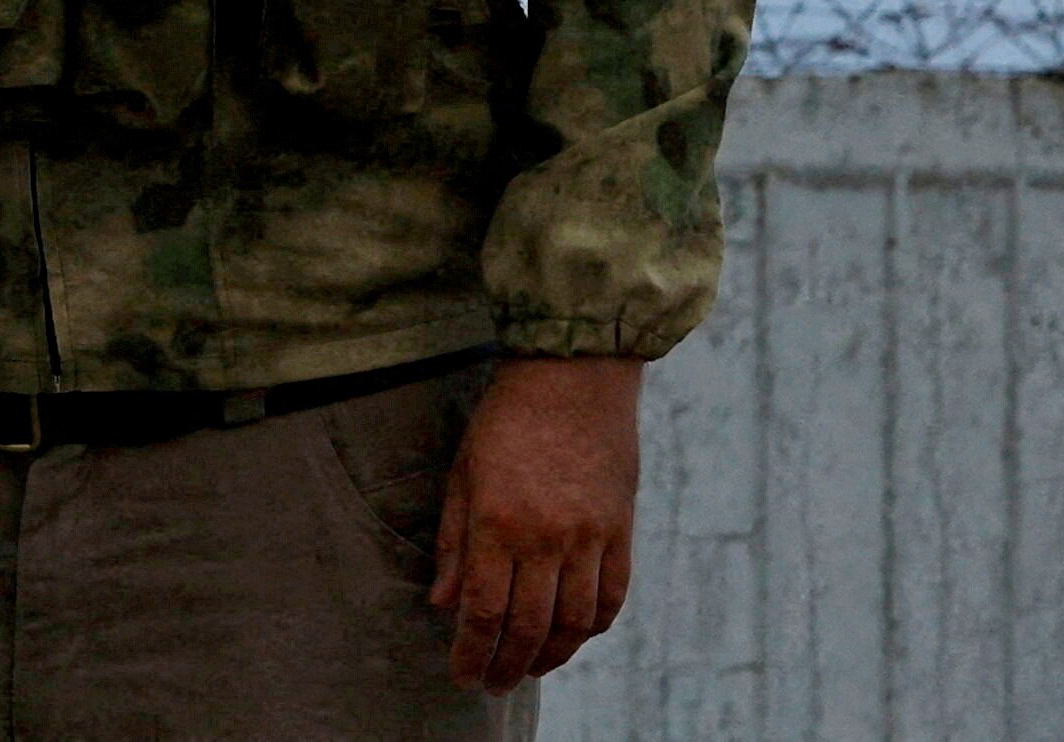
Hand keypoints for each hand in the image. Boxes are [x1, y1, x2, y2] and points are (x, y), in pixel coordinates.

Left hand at [430, 355, 642, 689]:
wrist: (573, 379)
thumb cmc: (505, 422)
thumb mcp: (462, 474)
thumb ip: (454, 543)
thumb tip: (443, 604)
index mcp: (497, 523)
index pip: (484, 611)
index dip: (472, 652)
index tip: (463, 676)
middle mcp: (545, 538)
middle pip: (528, 626)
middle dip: (507, 665)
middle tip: (493, 685)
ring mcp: (589, 538)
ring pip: (574, 623)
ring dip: (551, 656)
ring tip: (528, 667)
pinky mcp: (621, 532)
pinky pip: (611, 598)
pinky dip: (593, 628)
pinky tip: (573, 636)